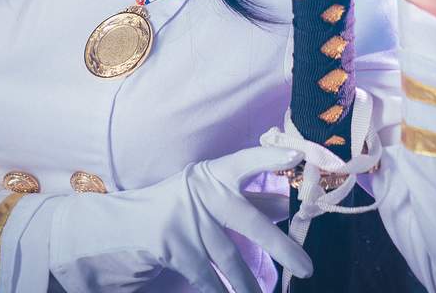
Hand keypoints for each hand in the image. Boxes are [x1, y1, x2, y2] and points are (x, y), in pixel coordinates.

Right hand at [48, 146, 312, 292]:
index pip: (246, 161)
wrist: (129, 219)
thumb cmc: (183, 200)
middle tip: (306, 266)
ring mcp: (190, 224)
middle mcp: (205, 195)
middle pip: (249, 221)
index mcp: (215, 173)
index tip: (296, 156)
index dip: (270, 158)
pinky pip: (207, 277)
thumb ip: (249, 197)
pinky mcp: (176, 249)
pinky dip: (222, 291)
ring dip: (252, 284)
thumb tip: (288, 206)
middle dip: (281, 246)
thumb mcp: (212, 188)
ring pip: (231, 260)